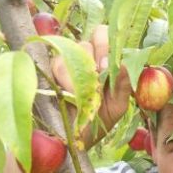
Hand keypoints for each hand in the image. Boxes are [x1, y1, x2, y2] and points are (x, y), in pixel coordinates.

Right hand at [51, 25, 131, 146]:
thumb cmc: (101, 117)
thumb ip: (123, 84)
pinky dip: (65, 81)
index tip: (106, 63)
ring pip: (69, 53)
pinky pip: (56, 65)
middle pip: (85, 42)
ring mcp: (64, 63)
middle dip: (92, 59)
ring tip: (83, 94)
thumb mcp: (118, 104)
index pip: (102, 34)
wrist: (78, 138)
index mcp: (102, 60)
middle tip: (96, 77)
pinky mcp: (47, 72)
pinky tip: (68, 95)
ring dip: (79, 75)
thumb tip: (125, 64)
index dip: (105, 44)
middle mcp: (83, 57)